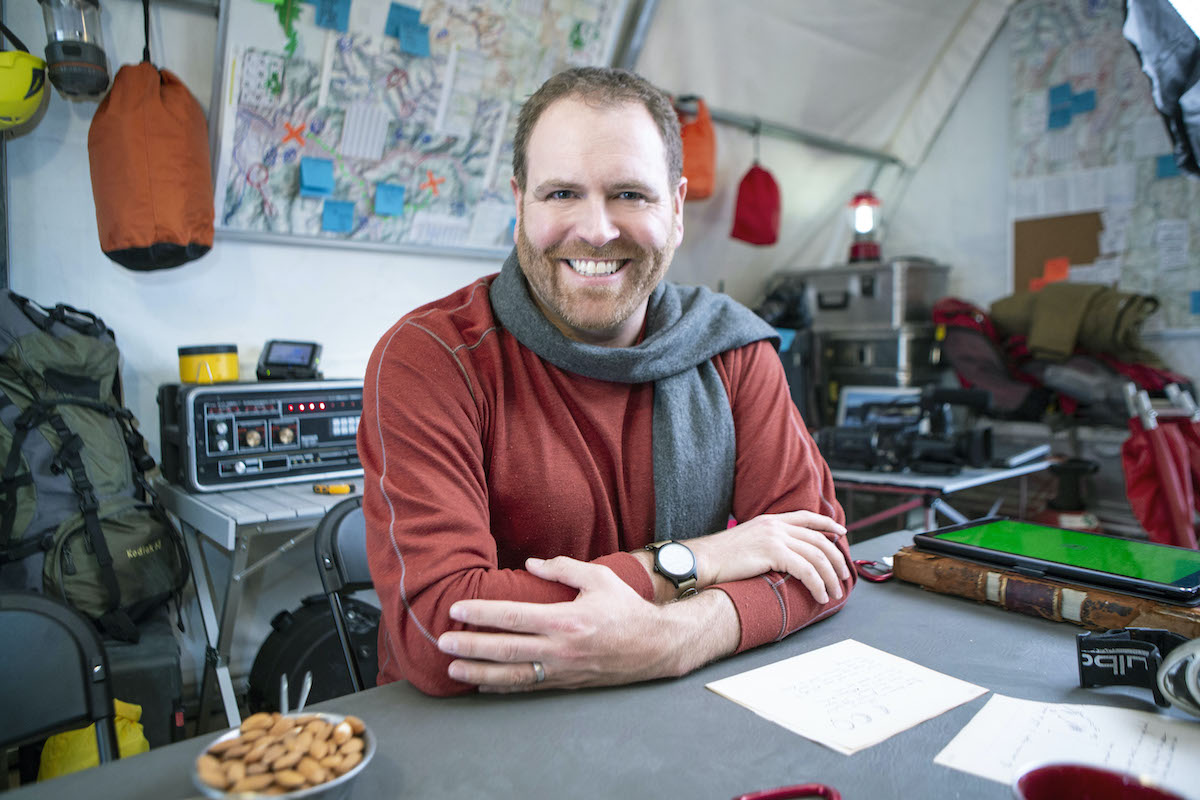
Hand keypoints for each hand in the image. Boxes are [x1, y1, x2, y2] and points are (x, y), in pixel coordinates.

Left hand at [436, 556, 736, 691]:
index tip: (457, 611)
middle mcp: (560, 650)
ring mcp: (562, 671)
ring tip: (453, 670)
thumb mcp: (599, 578)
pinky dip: (504, 688)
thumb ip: (563, 568)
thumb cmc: (626, 608)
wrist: (656, 646)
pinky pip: (529, 687)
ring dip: (480, 675)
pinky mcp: (566, 683)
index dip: (481, 615)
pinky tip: (484, 687)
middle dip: (470, 647)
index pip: (513, 617)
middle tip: (442, 642)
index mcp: (566, 621)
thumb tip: (531, 563)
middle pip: (505, 650)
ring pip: (513, 676)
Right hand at [689, 510, 849, 603]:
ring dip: (830, 577)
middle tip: (843, 576)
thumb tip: (783, 557)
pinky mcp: (774, 552)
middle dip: (836, 559)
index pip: (807, 517)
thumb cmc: (720, 557)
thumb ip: (767, 543)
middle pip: (819, 539)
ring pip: (817, 556)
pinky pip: (806, 570)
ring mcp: (775, 537)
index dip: (828, 523)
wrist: (703, 559)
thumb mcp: (748, 541)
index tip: (842, 531)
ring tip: (833, 592)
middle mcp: (776, 525)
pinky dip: (818, 585)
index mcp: (770, 520)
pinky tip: (820, 596)